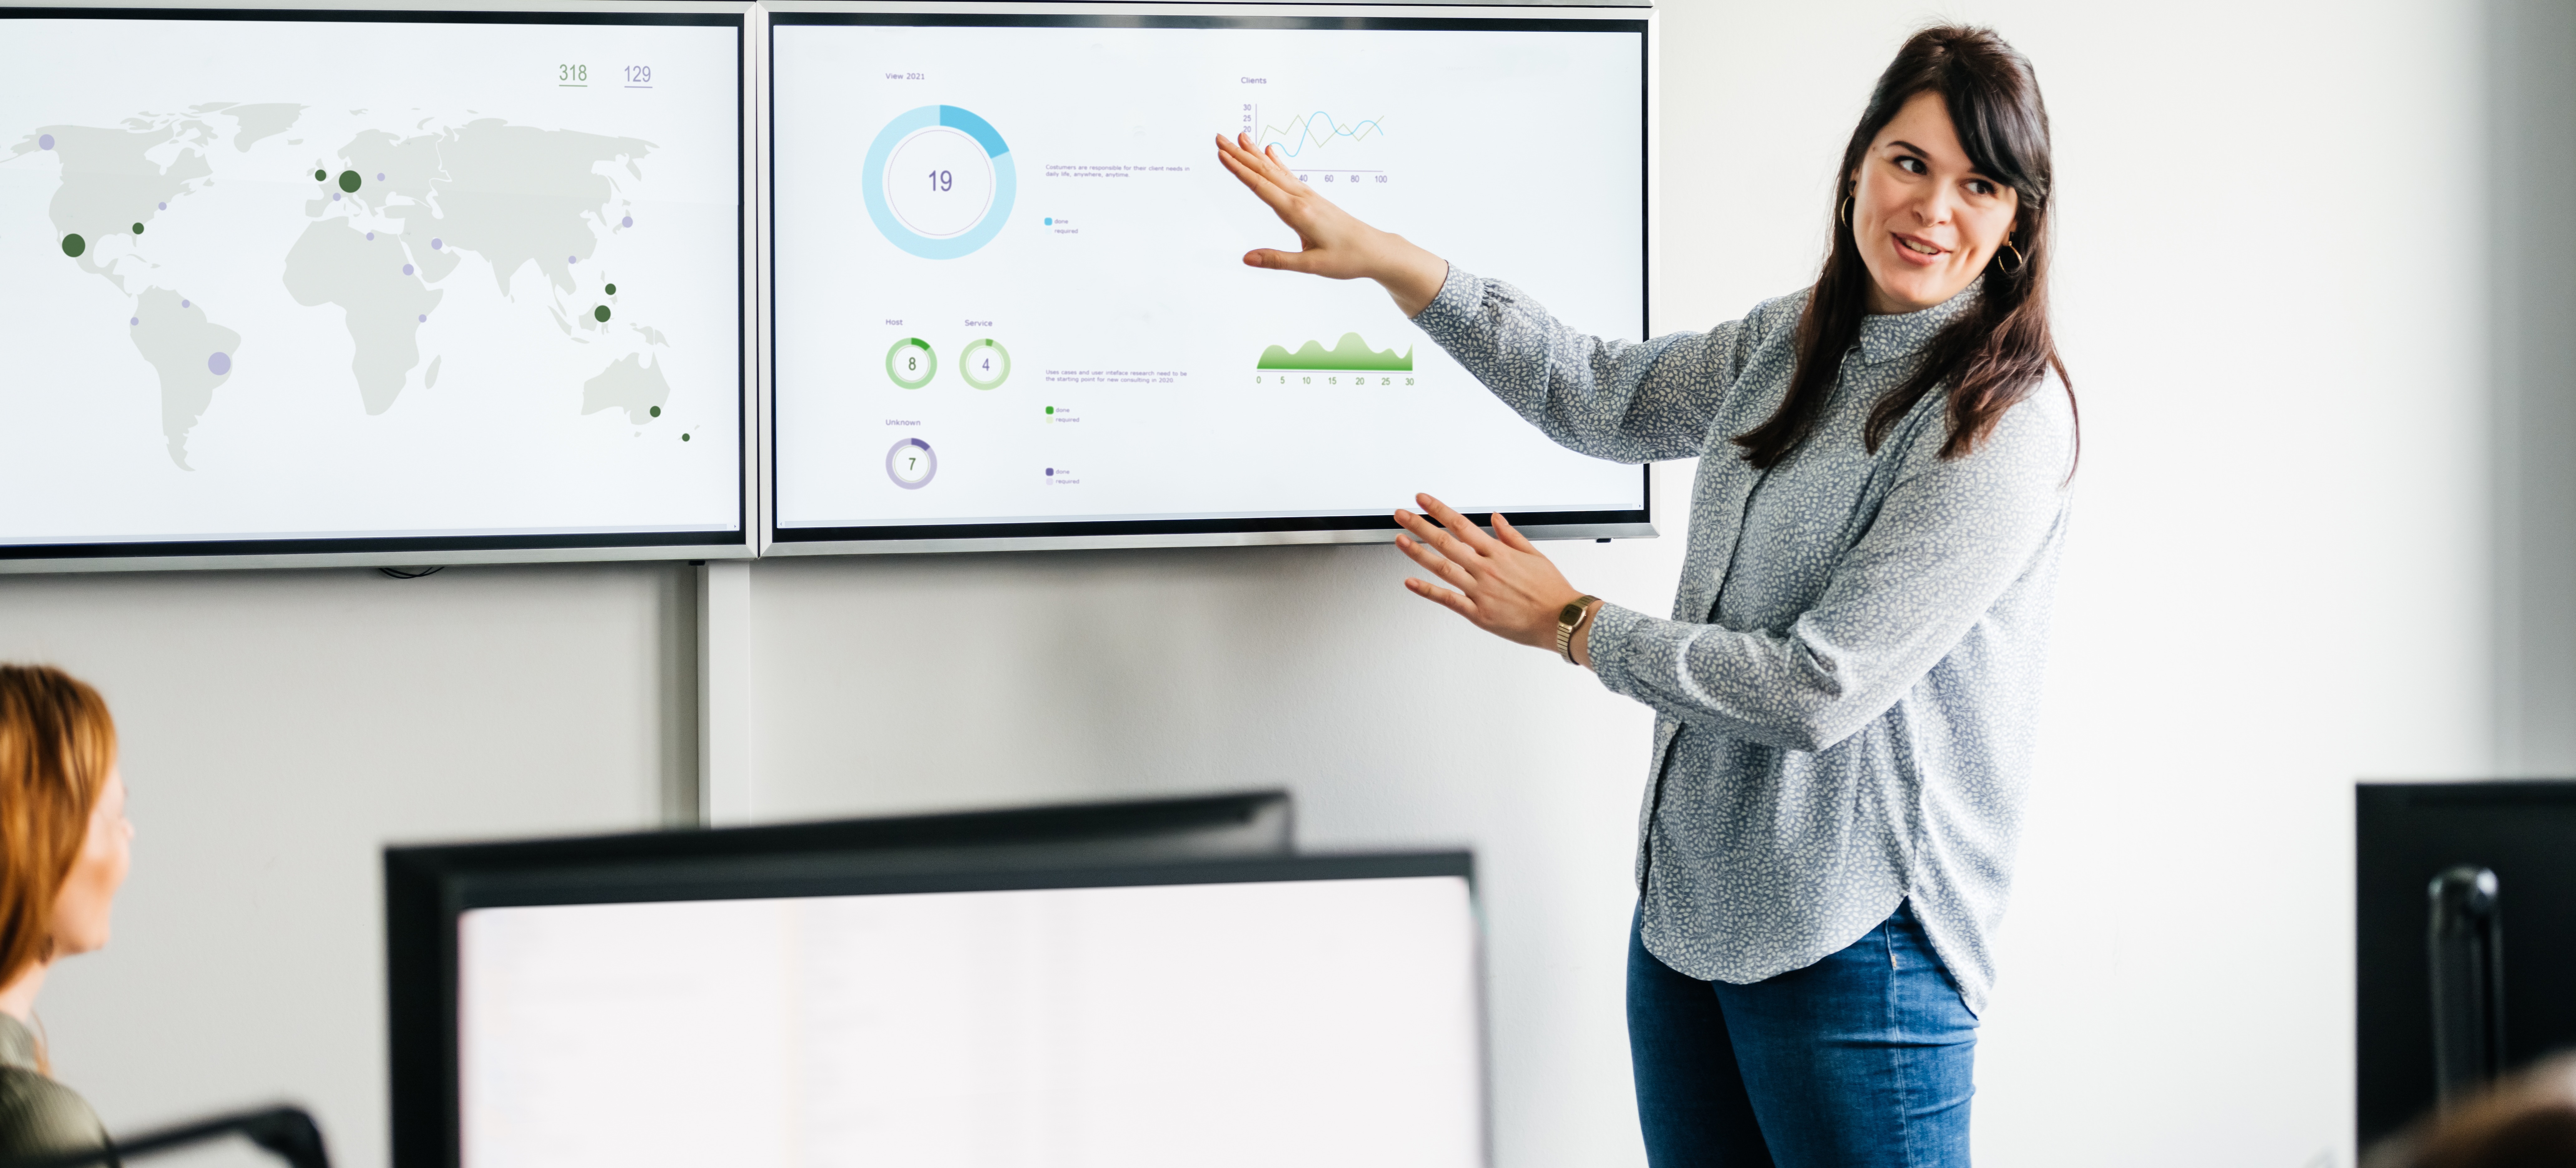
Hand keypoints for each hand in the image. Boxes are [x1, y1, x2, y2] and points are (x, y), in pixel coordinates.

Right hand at [1214, 132, 1449, 315]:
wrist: (1374, 250)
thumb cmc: (1346, 259)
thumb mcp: (1310, 265)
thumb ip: (1277, 260)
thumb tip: (1247, 258)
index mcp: (1298, 212)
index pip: (1262, 187)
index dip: (1240, 170)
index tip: (1222, 154)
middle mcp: (1302, 198)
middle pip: (1264, 172)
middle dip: (1240, 155)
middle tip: (1220, 138)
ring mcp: (1308, 196)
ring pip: (1275, 170)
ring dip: (1255, 154)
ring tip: (1241, 138)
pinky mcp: (1313, 198)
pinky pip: (1289, 176)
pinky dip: (1277, 163)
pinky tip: (1271, 152)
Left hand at [1394, 493, 1596, 661]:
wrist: (1562, 619)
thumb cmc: (1551, 590)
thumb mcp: (1535, 555)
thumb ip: (1511, 535)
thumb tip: (1495, 518)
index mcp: (1499, 553)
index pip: (1462, 525)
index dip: (1439, 510)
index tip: (1423, 500)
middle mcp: (1487, 569)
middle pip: (1446, 542)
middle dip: (1420, 526)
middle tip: (1401, 515)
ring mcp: (1481, 591)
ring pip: (1443, 568)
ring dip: (1418, 553)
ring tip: (1400, 540)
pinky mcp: (1479, 614)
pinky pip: (1448, 600)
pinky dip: (1428, 591)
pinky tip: (1410, 582)